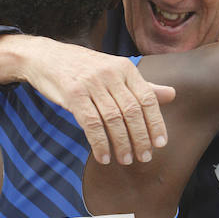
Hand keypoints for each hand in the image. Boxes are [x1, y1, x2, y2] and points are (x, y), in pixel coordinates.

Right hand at [0, 35, 175, 164]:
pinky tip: (103, 156)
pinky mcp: (73, 94)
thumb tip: (172, 94)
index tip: (160, 143)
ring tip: (125, 159)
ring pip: (113, 119)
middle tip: (143, 157)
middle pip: (132, 111)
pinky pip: (91, 123)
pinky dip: (100, 143)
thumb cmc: (84, 68)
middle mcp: (110, 73)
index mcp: (125, 68)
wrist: (47, 58)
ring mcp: (91, 83)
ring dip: (121, 144)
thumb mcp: (115, 72)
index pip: (147, 98)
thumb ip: (142, 86)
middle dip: (140, 138)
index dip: (155, 123)